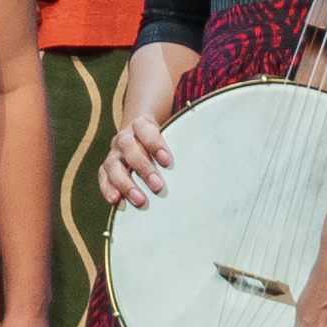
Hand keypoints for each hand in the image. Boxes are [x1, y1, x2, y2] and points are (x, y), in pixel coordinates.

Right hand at [98, 72, 182, 211]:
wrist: (138, 130)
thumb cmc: (163, 139)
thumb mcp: (174, 132)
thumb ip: (188, 139)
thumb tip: (223, 149)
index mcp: (141, 124)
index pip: (145, 128)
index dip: (155, 143)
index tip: (168, 161)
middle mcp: (125, 137)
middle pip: (128, 147)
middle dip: (143, 167)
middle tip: (159, 186)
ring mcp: (115, 152)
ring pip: (113, 164)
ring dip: (125, 183)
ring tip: (140, 200)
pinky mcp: (107, 166)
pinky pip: (103, 177)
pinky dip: (107, 189)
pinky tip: (116, 202)